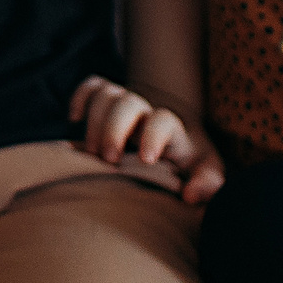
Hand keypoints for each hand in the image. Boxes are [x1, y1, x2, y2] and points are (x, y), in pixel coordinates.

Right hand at [69, 75, 225, 201]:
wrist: (178, 147)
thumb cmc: (190, 164)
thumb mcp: (205, 174)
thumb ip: (208, 184)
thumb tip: (190, 195)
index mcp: (173, 129)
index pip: (163, 120)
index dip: (153, 136)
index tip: (146, 160)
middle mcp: (147, 112)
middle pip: (127, 103)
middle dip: (113, 128)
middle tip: (107, 158)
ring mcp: (126, 106)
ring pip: (107, 94)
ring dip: (94, 121)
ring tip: (91, 153)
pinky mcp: (108, 104)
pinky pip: (92, 86)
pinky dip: (81, 97)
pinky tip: (75, 119)